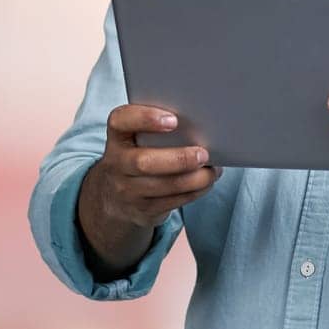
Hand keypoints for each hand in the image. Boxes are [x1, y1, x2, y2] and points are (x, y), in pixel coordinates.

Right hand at [84, 104, 221, 230]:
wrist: (115, 197)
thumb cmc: (139, 154)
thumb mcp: (137, 138)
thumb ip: (158, 128)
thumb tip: (200, 124)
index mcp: (118, 136)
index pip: (121, 121)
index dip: (146, 118)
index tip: (174, 120)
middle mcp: (117, 163)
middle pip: (143, 162)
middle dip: (179, 159)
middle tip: (203, 154)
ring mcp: (127, 190)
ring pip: (163, 186)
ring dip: (194, 179)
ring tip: (212, 170)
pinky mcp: (142, 210)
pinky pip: (172, 202)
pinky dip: (194, 192)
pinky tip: (206, 183)